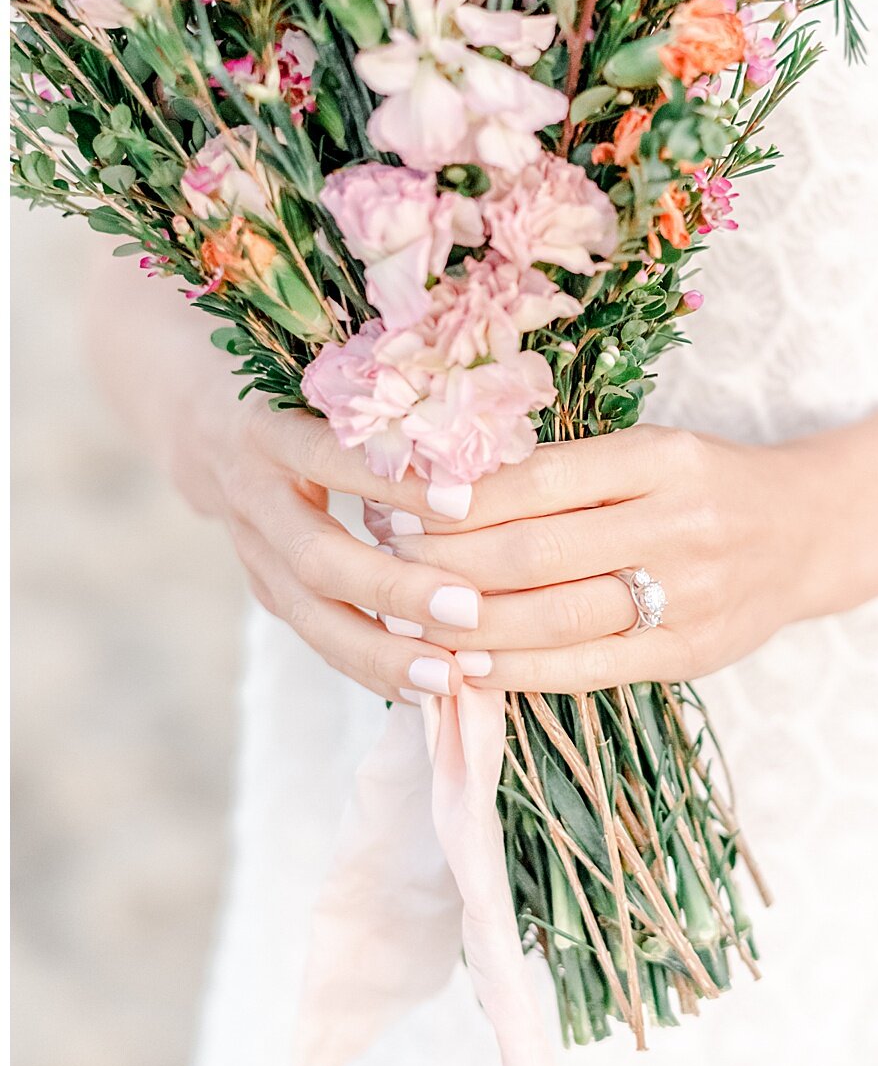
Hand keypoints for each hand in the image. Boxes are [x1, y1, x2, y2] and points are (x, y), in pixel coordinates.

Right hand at [173, 391, 495, 699]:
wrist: (203, 422)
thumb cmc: (296, 386)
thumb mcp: (325, 376)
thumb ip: (386, 403)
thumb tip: (487, 432)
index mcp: (269, 430)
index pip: (332, 459)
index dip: (395, 483)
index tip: (464, 499)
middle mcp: (253, 496)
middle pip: (318, 559)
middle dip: (395, 590)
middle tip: (469, 610)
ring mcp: (254, 553)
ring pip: (311, 617)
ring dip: (384, 653)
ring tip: (452, 678)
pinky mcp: (266, 591)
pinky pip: (319, 639)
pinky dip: (373, 668)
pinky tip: (429, 690)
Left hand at [384, 425, 800, 691]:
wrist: (807, 534)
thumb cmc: (706, 484)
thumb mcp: (650, 450)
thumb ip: (568, 469)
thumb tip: (448, 489)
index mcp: (663, 458)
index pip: (542, 478)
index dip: (465, 497)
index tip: (404, 502)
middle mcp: (680, 524)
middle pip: (538, 552)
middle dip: (450, 560)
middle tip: (389, 557)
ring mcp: (689, 596)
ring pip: (556, 617)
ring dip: (470, 622)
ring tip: (411, 613)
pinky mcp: (689, 655)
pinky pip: (588, 669)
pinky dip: (519, 670)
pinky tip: (467, 664)